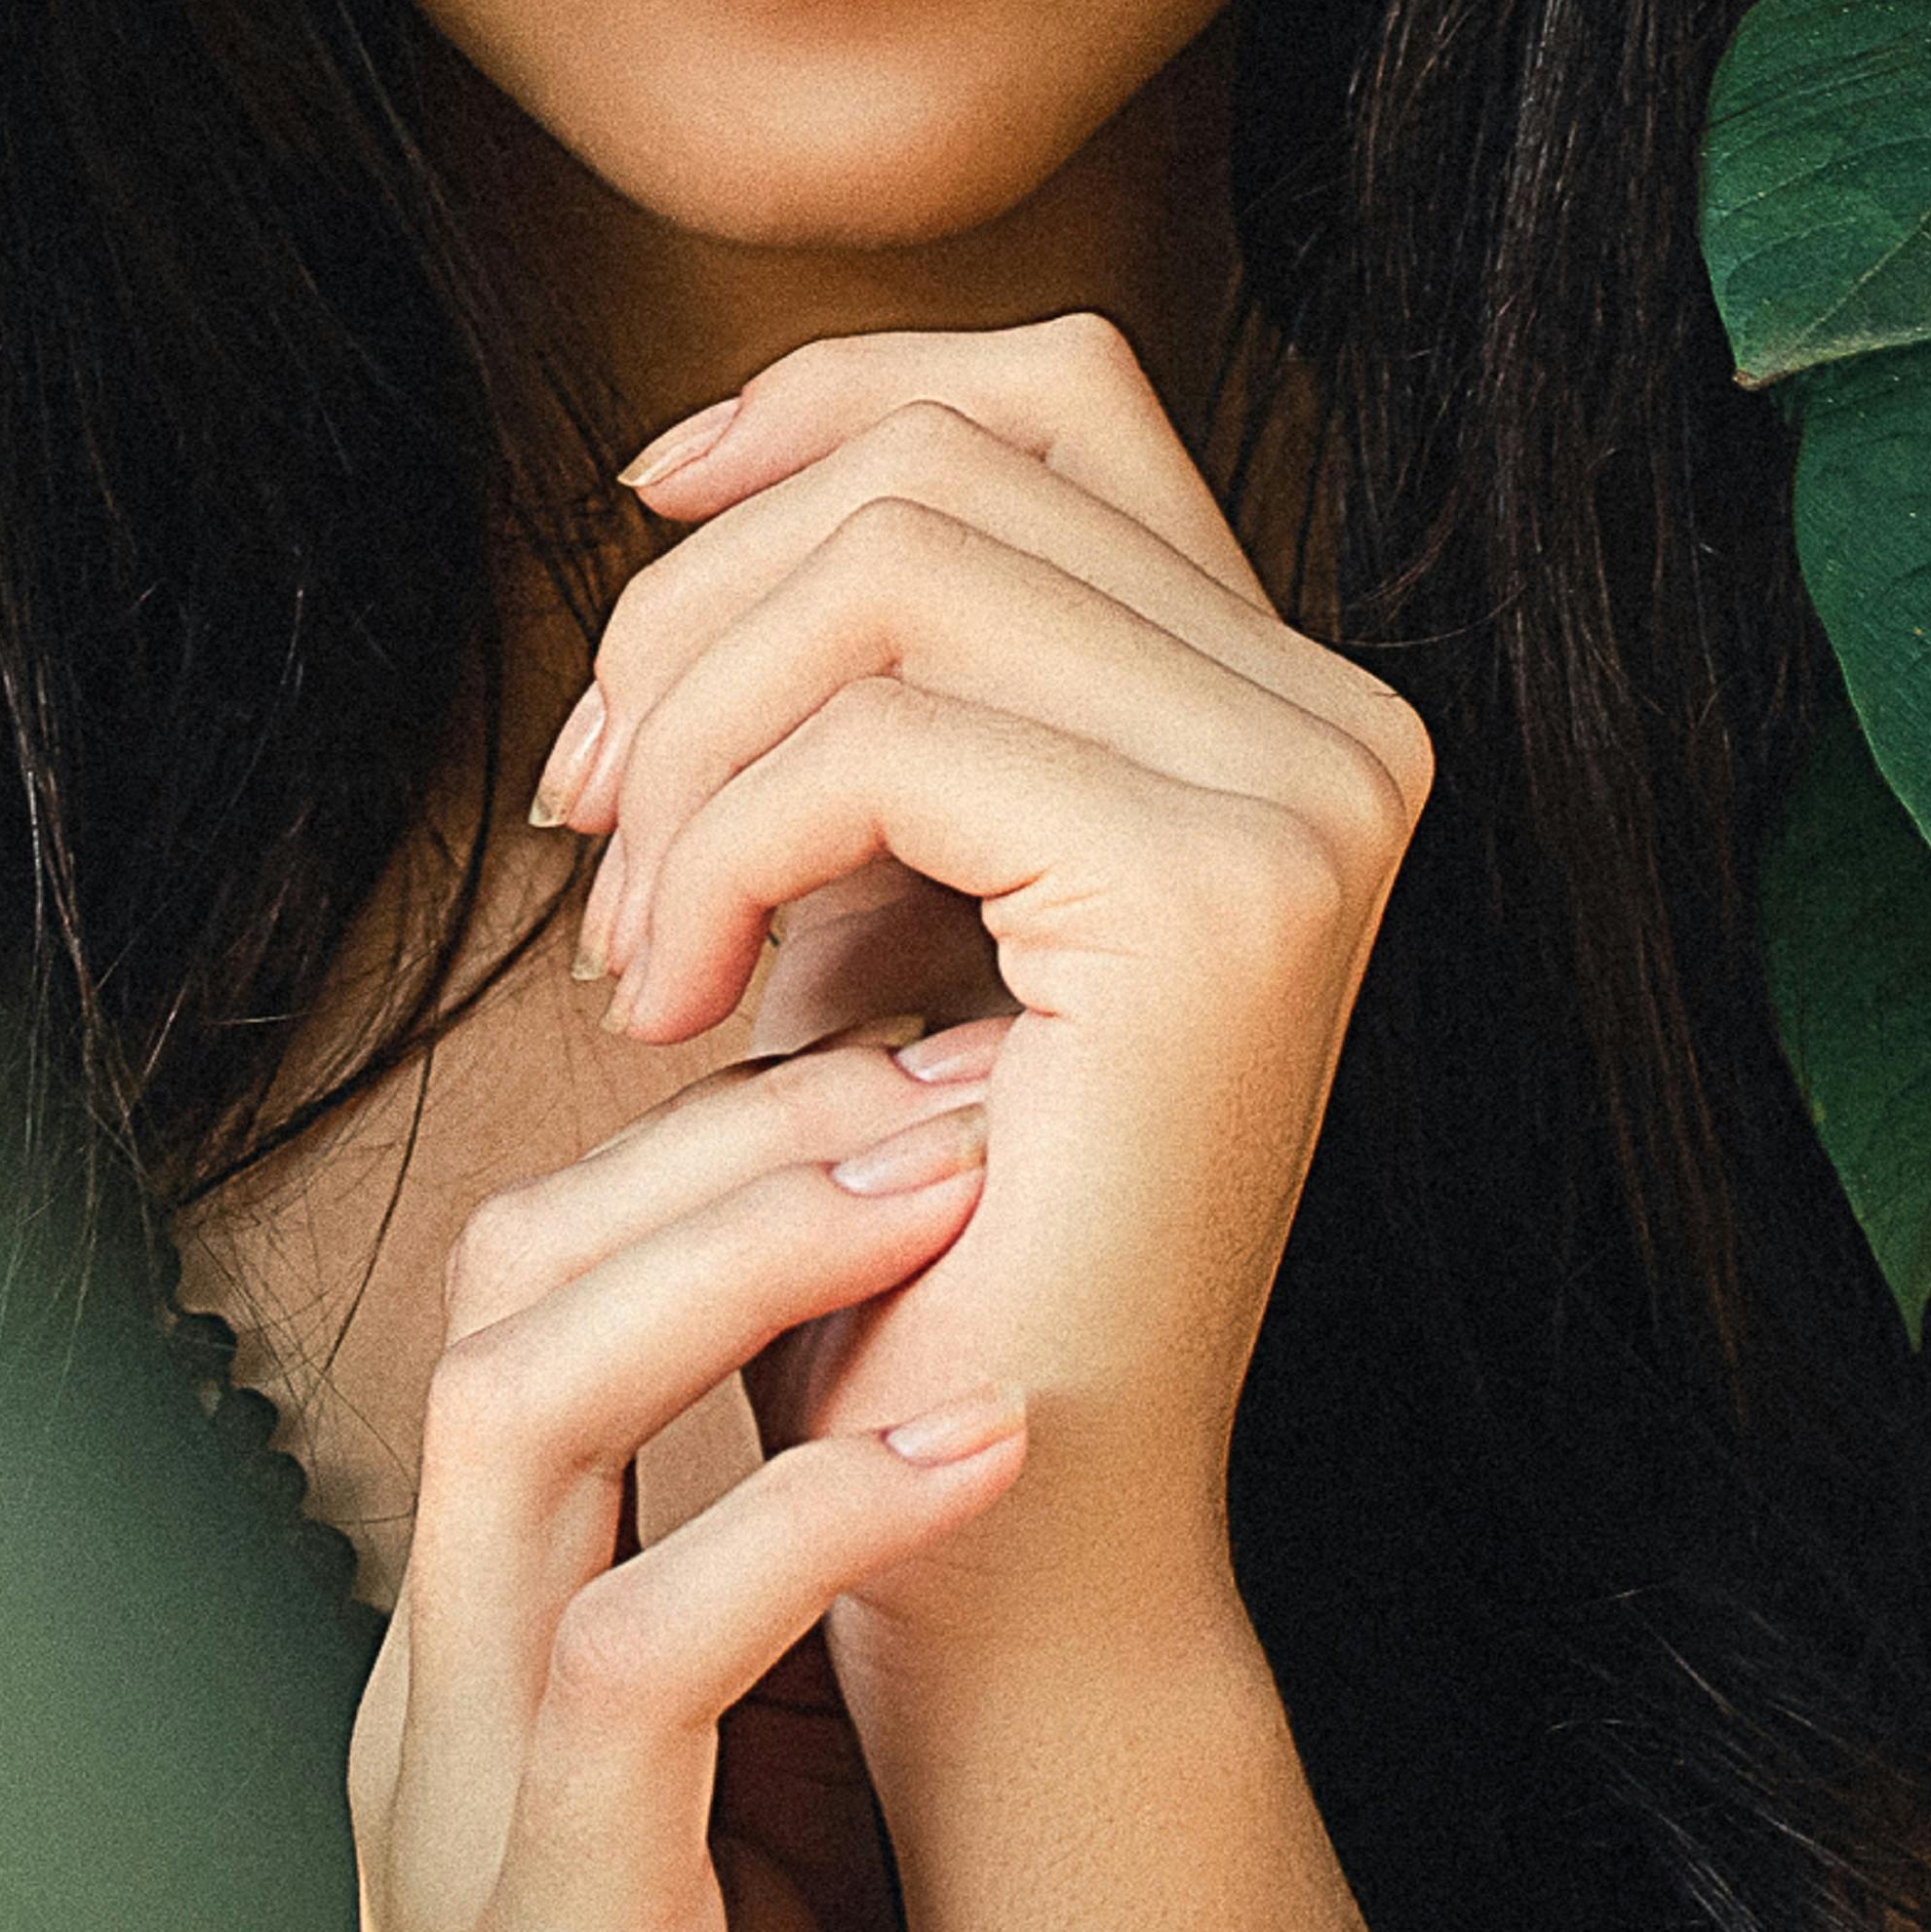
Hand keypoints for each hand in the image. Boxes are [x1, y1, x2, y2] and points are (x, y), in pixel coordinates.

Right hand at [333, 1024, 1029, 1931]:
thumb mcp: (756, 1861)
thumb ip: (793, 1671)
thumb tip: (956, 1465)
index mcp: (495, 1648)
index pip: (548, 1297)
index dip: (720, 1152)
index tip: (928, 1071)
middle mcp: (445, 1676)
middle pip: (517, 1283)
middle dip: (731, 1133)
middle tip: (956, 1042)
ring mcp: (468, 1791)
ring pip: (527, 1397)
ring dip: (744, 1252)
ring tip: (955, 1162)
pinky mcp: (545, 1929)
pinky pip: (639, 1652)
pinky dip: (806, 1517)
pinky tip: (975, 1448)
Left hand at [539, 314, 1431, 1676]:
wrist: (1004, 1539)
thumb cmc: (915, 1230)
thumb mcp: (883, 884)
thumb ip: (864, 678)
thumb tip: (699, 473)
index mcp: (1284, 700)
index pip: (1050, 392)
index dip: (827, 397)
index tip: (647, 504)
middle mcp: (1340, 724)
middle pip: (945, 463)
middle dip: (702, 610)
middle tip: (590, 820)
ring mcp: (1307, 800)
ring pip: (898, 560)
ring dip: (693, 729)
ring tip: (628, 932)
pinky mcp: (1219, 898)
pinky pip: (879, 734)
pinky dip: (717, 843)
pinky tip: (672, 1001)